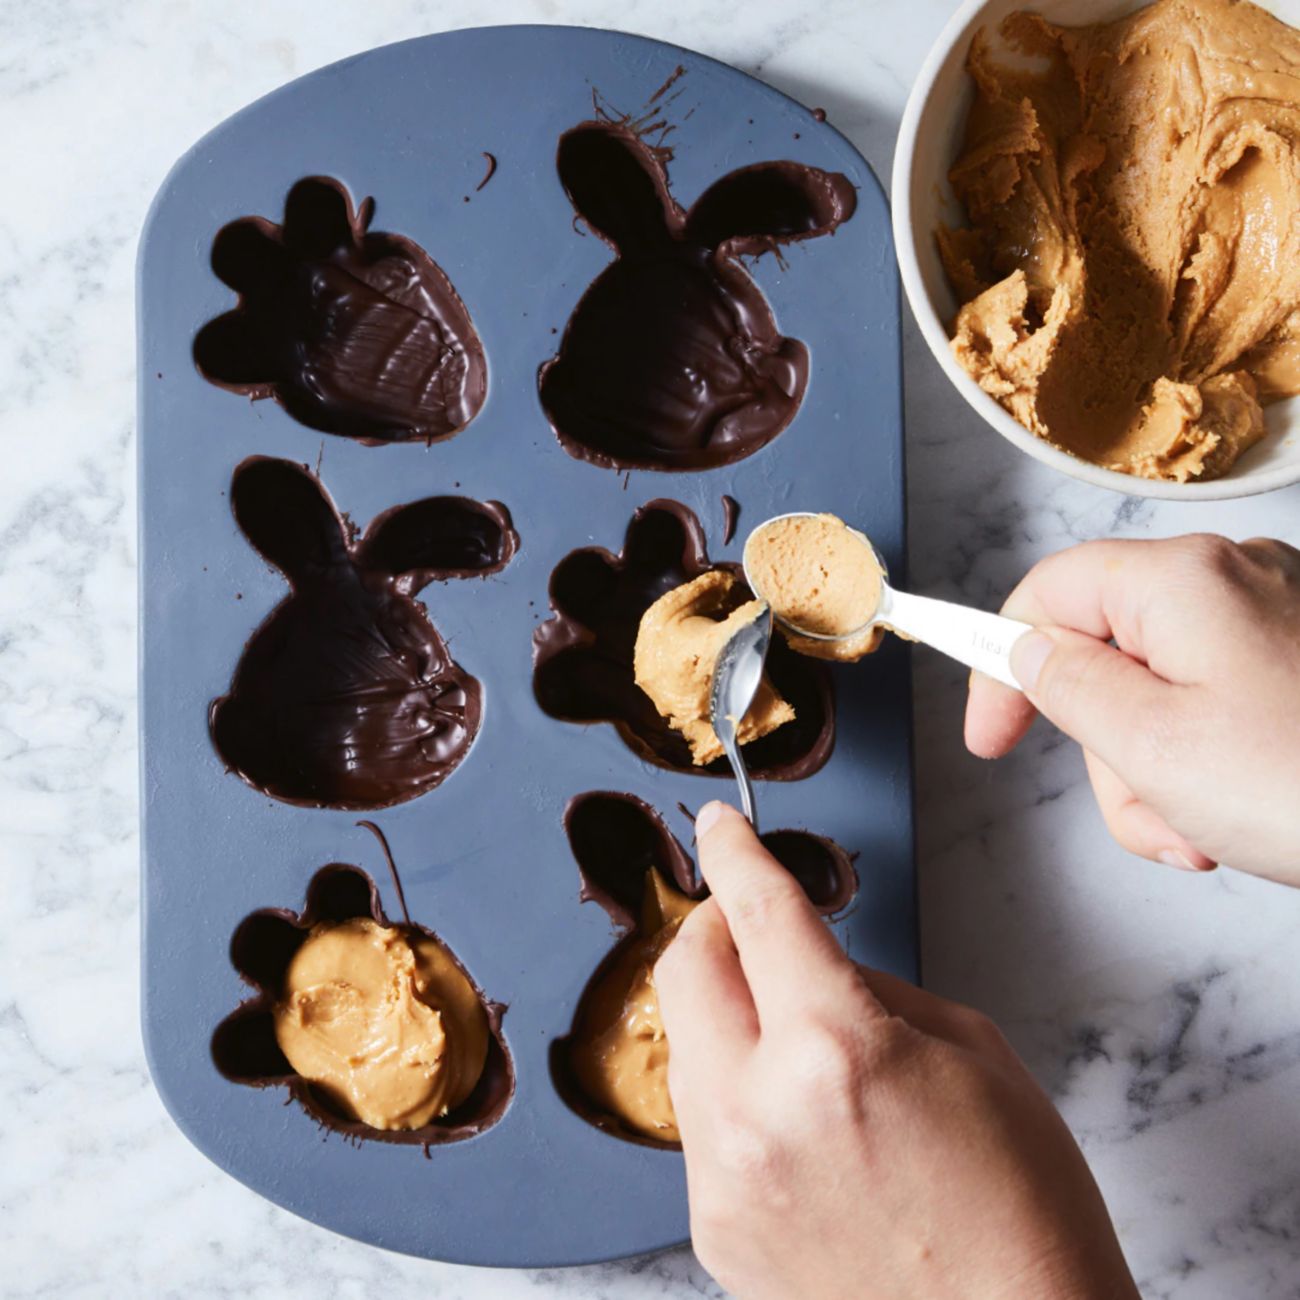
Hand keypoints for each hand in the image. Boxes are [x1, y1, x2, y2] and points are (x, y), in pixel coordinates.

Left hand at [656, 802, 1136, 1299]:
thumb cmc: (1023, 1208)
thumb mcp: (973, 1052)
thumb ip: (874, 990)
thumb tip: (815, 966)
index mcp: (835, 1049)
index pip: (759, 912)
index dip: (736, 852)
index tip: (722, 825)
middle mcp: (757, 1112)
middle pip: (686, 968)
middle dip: (715, 925)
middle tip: (752, 921)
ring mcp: (724, 1178)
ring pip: (687, 1043)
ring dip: (725, 1010)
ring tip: (791, 1030)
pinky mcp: (713, 1227)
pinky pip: (702, 1120)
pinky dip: (736, 1088)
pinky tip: (795, 1115)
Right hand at [965, 534, 1299, 885]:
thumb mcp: (1151, 745)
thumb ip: (1066, 686)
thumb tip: (1029, 653)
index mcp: (1184, 581)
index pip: (1049, 593)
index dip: (1001, 661)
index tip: (990, 733)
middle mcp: (1230, 582)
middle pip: (1104, 654)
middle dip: (1106, 750)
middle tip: (1144, 809)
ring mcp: (1271, 621)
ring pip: (1155, 693)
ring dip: (1153, 777)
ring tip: (1198, 831)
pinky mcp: (1294, 664)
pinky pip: (1209, 705)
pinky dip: (1200, 766)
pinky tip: (1228, 820)